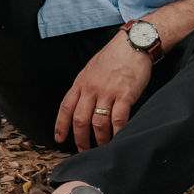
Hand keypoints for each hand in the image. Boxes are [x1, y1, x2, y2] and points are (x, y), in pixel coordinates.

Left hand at [54, 31, 152, 150]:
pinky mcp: (125, 95)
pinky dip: (117, 132)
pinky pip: (118, 120)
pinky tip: (118, 138)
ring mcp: (108, 92)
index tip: (59, 139)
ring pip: (98, 123)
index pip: (66, 107)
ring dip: (100, 139)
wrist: (133, 43)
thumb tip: (81, 105)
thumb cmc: (114, 55)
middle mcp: (92, 88)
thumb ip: (85, 86)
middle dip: (80, 139)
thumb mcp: (92, 68)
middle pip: (80, 119)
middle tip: (84, 150)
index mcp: (81, 81)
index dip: (61, 125)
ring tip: (103, 147)